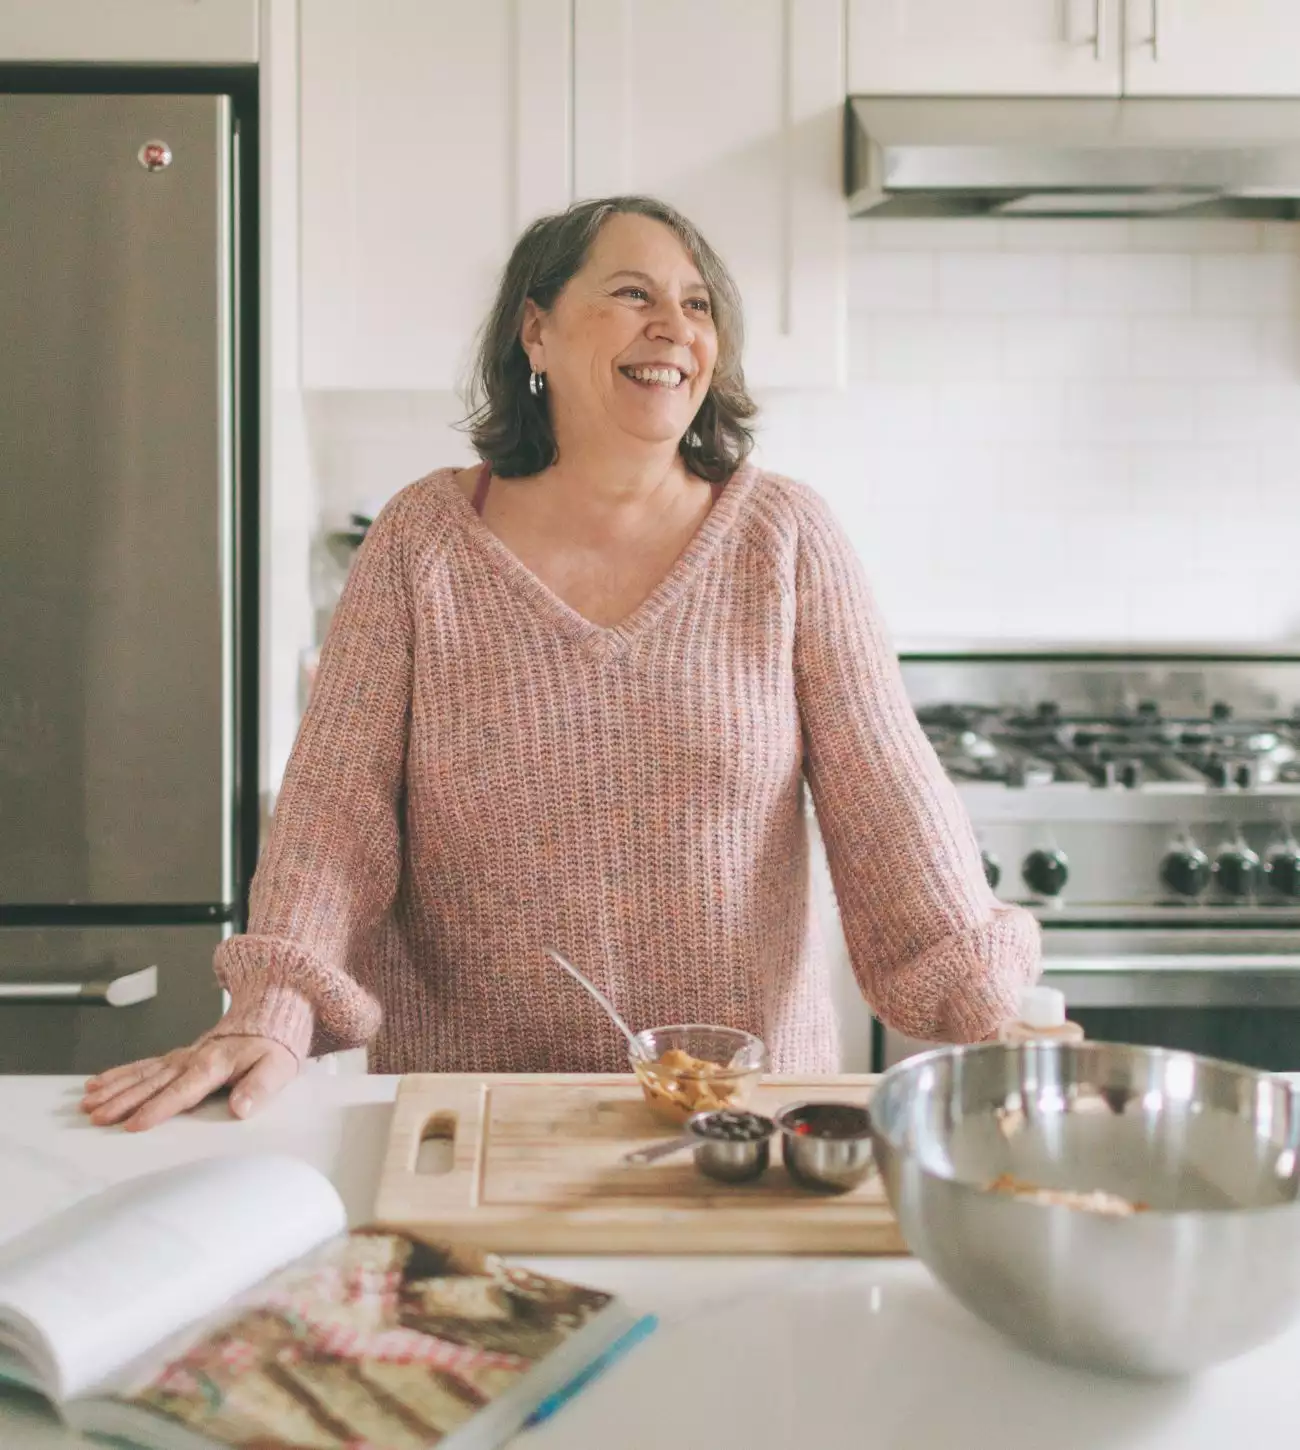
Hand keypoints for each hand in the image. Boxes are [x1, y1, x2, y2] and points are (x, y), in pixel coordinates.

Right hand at [80, 1036, 298, 1131]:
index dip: (158, 1109)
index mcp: (214, 1065)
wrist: (267, 1023)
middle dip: (123, 1101)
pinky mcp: (175, 1058)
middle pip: (152, 1083)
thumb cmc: (271, 1051)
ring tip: (88, 1103)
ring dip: (113, 1088)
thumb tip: (242, 1108)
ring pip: (141, 1074)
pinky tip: (97, 1083)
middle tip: (97, 1117)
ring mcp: (180, 1058)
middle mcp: (191, 1059)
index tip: (135, 1124)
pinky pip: (143, 1066)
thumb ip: (260, 1088)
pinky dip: (118, 1074)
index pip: (182, 1091)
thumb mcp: (277, 1069)